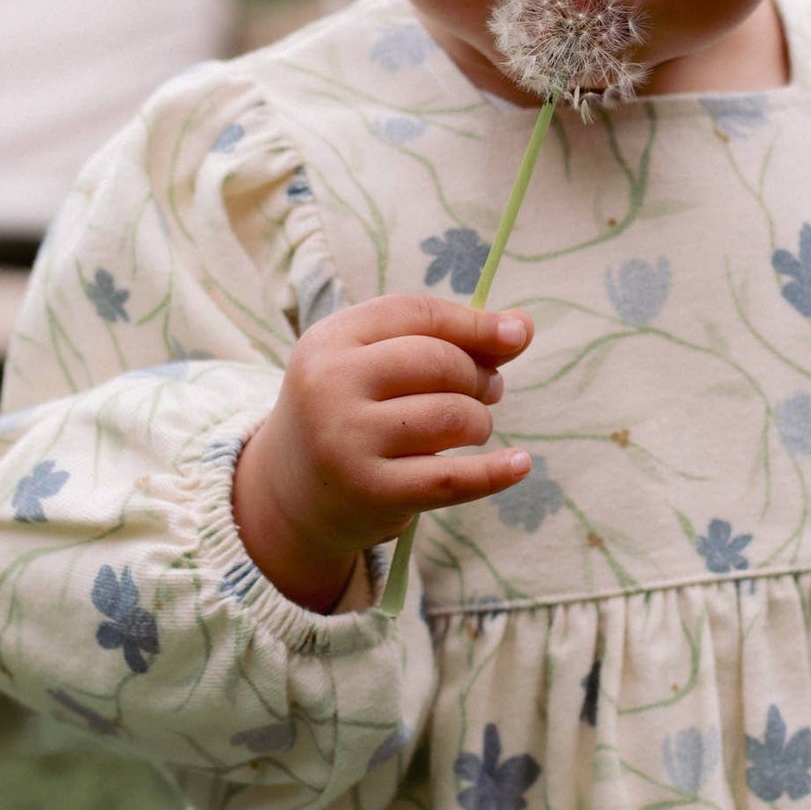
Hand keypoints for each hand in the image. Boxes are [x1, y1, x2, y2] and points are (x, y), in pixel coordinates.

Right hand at [232, 295, 532, 610]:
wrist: (289, 495)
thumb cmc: (351, 414)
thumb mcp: (376, 364)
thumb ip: (444, 339)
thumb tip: (520, 326)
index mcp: (329, 340)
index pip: (416, 314)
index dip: (473, 322)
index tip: (517, 333)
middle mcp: (330, 385)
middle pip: (439, 362)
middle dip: (479, 375)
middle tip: (488, 391)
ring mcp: (346, 441)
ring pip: (452, 416)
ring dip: (480, 421)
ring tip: (472, 427)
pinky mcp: (369, 492)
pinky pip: (451, 478)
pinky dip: (495, 471)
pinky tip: (520, 464)